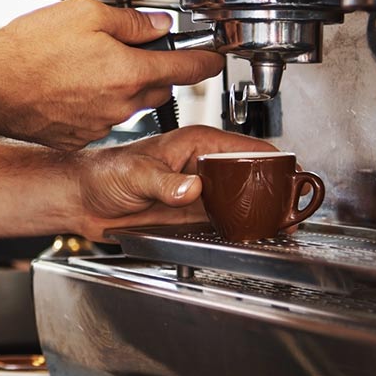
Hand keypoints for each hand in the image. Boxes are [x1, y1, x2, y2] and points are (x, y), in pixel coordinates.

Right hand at [0, 0, 223, 149]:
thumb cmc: (28, 49)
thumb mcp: (85, 14)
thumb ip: (129, 20)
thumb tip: (155, 25)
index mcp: (129, 71)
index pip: (185, 68)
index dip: (205, 61)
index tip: (212, 59)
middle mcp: (120, 104)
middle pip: (158, 87)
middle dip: (155, 69)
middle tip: (132, 49)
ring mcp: (99, 125)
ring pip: (128, 104)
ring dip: (120, 86)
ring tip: (87, 66)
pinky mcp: (76, 137)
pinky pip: (100, 119)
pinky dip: (94, 104)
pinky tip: (69, 87)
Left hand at [71, 126, 278, 240]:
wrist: (82, 199)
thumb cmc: (102, 173)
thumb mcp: (135, 174)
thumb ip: (165, 183)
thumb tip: (192, 189)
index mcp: (195, 143)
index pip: (246, 147)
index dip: (273, 161)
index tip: (292, 176)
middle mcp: (201, 164)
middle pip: (250, 174)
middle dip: (271, 189)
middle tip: (289, 209)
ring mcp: (198, 189)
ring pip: (241, 197)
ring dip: (257, 209)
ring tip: (277, 223)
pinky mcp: (190, 211)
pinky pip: (224, 217)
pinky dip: (239, 225)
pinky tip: (249, 233)